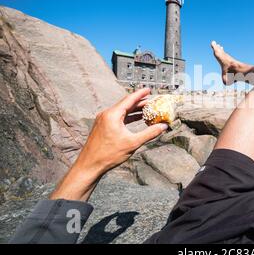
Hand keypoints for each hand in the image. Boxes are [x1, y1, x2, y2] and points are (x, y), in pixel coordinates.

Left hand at [50, 88, 167, 200]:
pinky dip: (127, 117)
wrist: (90, 165)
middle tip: (151, 101)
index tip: (148, 89)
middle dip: (139, 102)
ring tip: (146, 110)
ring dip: (134, 110)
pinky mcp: (102, 126)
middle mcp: (107, 114)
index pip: (129, 99)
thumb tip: (163, 127)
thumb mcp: (133, 143)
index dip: (140, 94)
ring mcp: (103, 120)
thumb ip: (149, 133)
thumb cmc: (108, 154)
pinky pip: (117, 117)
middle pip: (126, 104)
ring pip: (121, 111)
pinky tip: (135, 119)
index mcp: (112, 115)